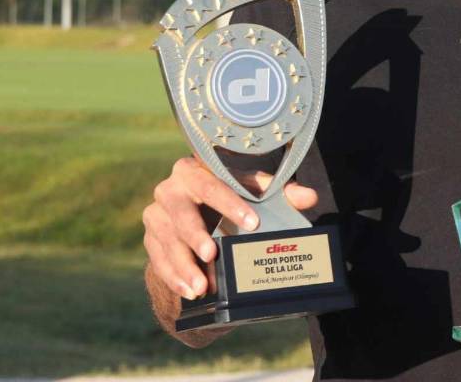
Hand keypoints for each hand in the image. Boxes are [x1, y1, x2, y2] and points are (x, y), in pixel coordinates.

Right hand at [141, 156, 317, 299]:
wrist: (196, 212)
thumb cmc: (230, 195)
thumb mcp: (252, 191)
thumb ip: (281, 192)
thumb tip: (310, 197)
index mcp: (195, 170)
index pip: (211, 183)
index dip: (230, 203)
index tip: (252, 223)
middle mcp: (170, 189)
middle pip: (180, 212)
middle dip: (196, 235)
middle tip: (212, 255)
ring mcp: (156, 215)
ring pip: (167, 240)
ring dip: (184, 265)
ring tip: (202, 286)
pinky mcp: (150, 239)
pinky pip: (158, 260)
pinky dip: (174, 277)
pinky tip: (189, 291)